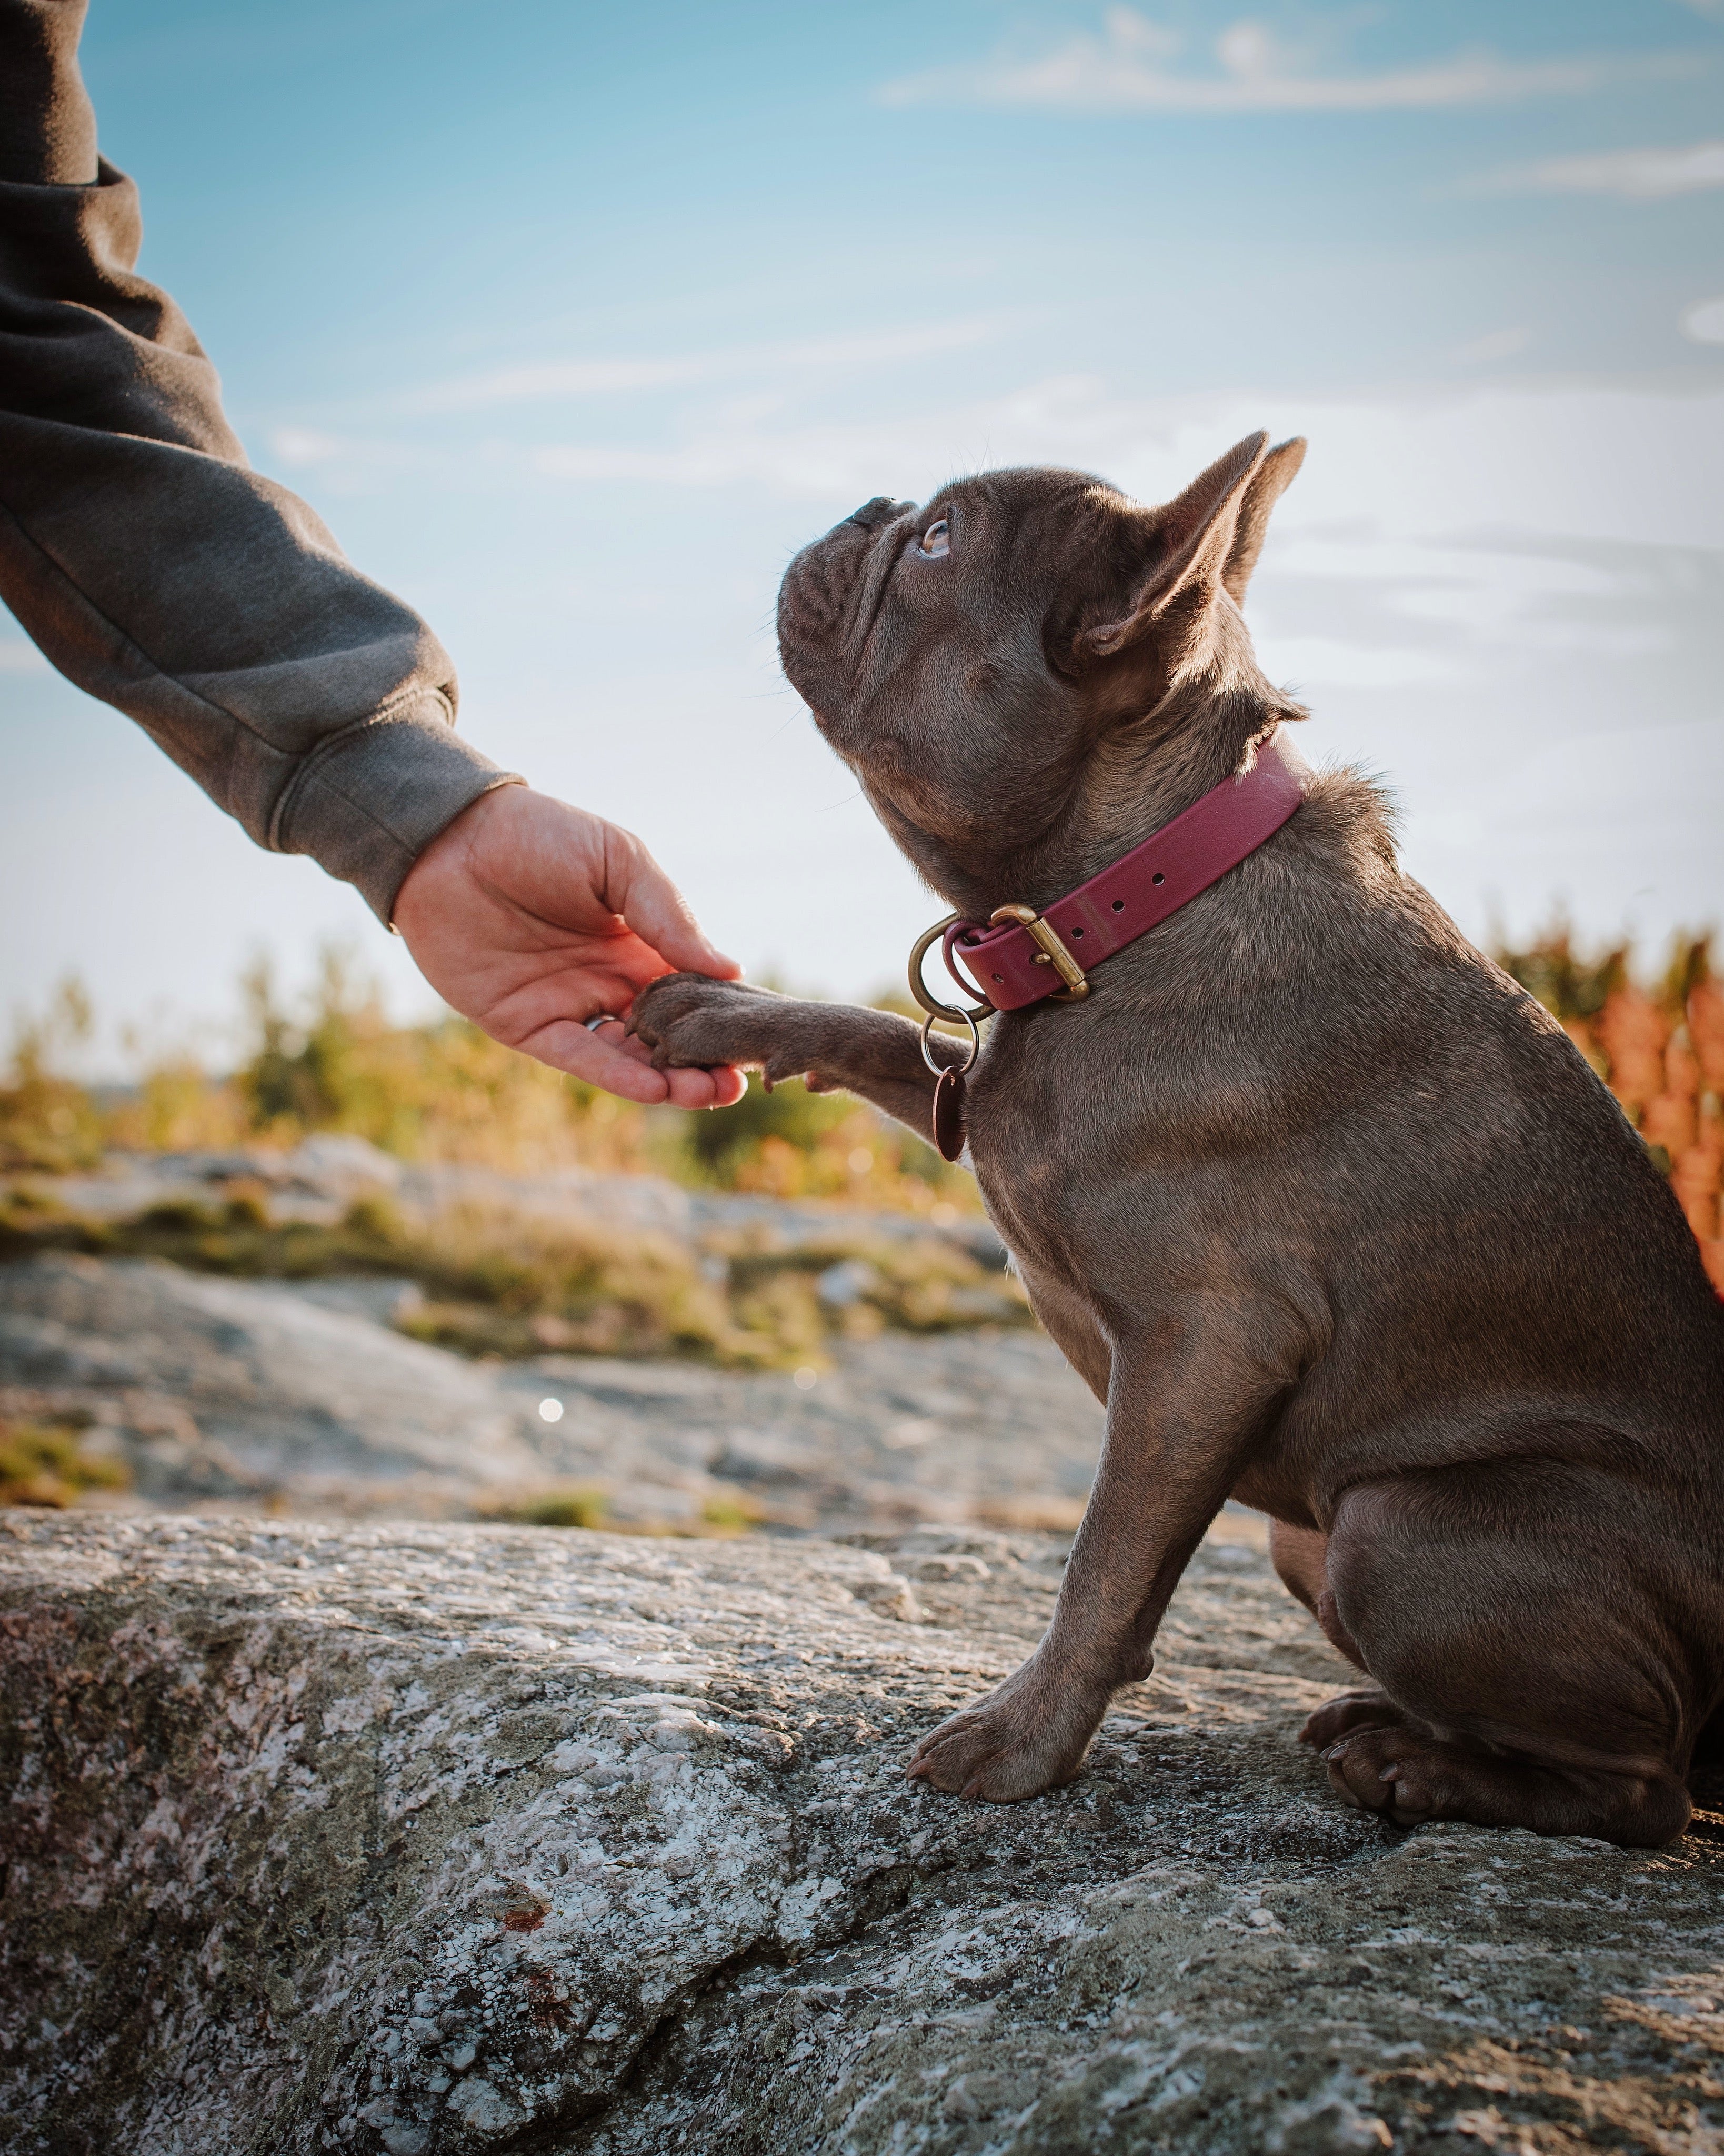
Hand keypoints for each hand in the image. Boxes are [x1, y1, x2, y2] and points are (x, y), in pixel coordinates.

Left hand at [392, 785, 746, 1107]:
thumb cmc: (537, 835)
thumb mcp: (619, 861)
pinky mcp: (527, 1025)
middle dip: (705, 1061)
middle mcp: (609, 981)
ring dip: (670, 1080)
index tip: (757, 1040)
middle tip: (739, 1082)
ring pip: (630, 1056)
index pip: (694, 991)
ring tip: (709, 1093)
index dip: (724, 1016)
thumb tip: (729, 969)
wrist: (449, 838)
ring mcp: (570, 1005)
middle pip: (668, 1034)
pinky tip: (655, 1088)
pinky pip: (579, 1056)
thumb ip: (669, 916)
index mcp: (639, 942)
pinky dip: (617, 1075)